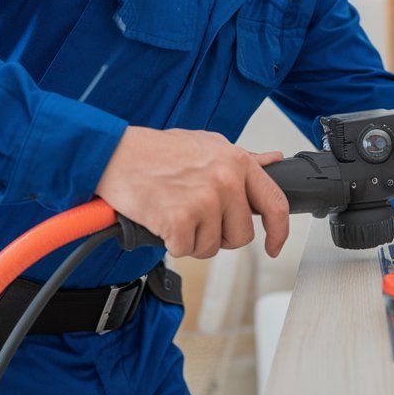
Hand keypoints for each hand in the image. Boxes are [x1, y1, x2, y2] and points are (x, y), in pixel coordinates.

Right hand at [95, 126, 289, 258]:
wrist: (115, 154)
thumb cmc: (156, 151)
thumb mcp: (207, 144)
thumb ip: (242, 158)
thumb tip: (273, 161)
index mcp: (236, 161)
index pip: (275, 203)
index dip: (279, 232)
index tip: (274, 245)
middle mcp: (226, 180)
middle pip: (241, 235)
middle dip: (219, 236)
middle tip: (195, 219)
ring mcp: (204, 200)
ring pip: (211, 247)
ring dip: (191, 239)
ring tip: (174, 213)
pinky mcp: (180, 219)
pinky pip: (185, 250)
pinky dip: (171, 242)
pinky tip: (161, 220)